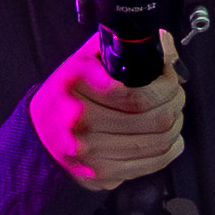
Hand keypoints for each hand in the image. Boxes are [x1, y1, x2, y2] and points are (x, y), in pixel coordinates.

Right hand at [27, 31, 185, 190]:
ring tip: (174, 113)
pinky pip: (151, 164)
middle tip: (176, 93)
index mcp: (78, 84)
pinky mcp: (101, 174)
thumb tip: (164, 41)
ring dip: (175, 125)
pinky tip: (172, 138)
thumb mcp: (86, 58)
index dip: (166, 84)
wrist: (39, 133)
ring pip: (157, 142)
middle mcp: (81, 120)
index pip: (137, 94)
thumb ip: (123, 46)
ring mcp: (91, 151)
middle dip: (175, 102)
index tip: (170, 77)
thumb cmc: (66, 93)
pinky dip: (169, 150)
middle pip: (153, 118)